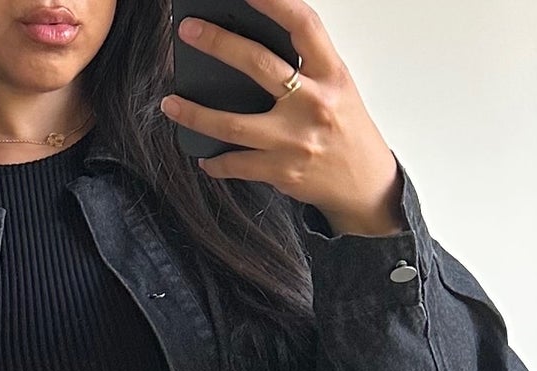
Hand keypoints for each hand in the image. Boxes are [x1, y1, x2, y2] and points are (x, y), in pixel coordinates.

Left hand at [160, 0, 403, 236]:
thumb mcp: (337, 87)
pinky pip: (239, 164)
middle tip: (189, 31)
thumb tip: (254, 42)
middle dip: (218, 44)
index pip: (302, 25)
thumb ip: (305, 65)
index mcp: (330, 74)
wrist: (365, 186)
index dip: (274, 1)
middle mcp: (313, 104)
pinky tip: (205, 156)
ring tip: (171, 103)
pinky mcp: (283, 172)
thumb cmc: (347, 129)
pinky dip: (217, 162)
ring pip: (235, 124)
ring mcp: (295, 141)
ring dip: (196, 114)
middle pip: (258, 66)